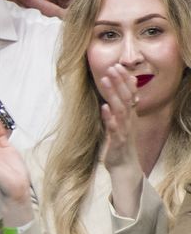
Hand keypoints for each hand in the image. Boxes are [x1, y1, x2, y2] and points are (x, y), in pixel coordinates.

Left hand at [98, 64, 143, 217]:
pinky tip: (104, 107)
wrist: (124, 167)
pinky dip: (109, 117)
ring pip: (120, 109)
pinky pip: (114, 128)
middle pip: (126, 98)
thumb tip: (117, 96)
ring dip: (113, 94)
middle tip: (113, 67)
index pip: (130, 94)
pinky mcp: (118, 141)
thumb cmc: (121, 144)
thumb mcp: (121, 123)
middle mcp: (129, 120)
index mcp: (129, 116)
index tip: (118, 66)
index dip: (125, 80)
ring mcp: (124, 130)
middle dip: (119, 82)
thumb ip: (120, 109)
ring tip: (106, 80)